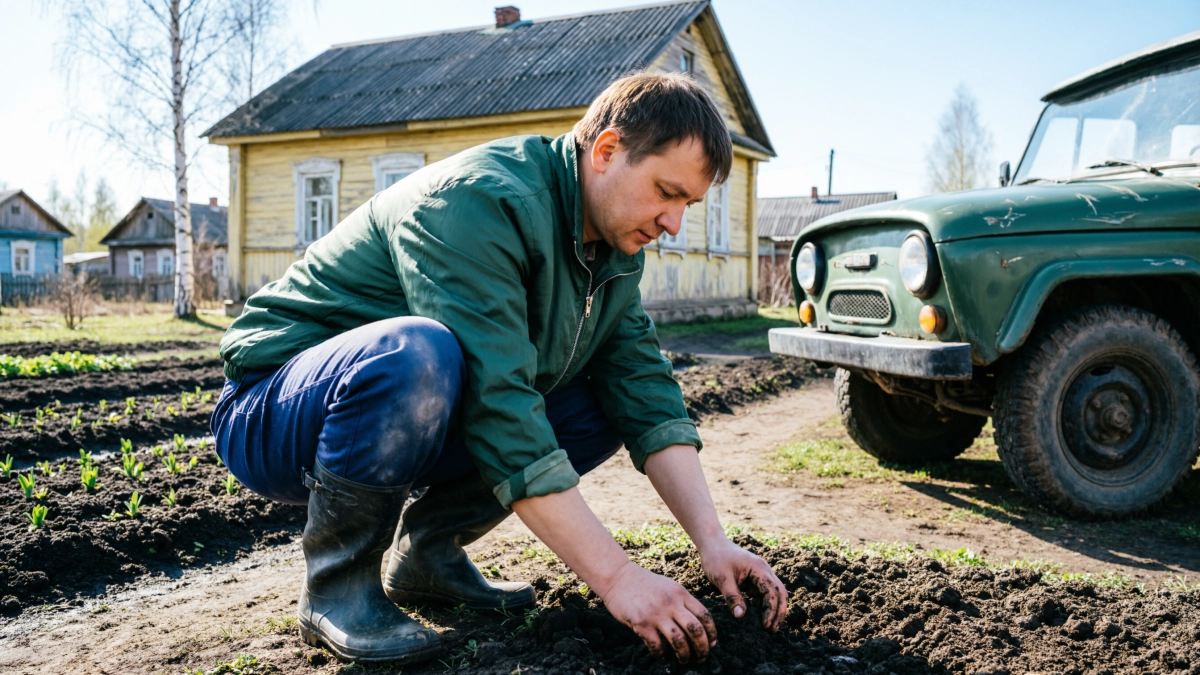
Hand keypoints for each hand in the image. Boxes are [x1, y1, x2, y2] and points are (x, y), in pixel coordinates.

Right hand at [600, 561, 717, 662]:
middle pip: (696, 630)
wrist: (618, 576)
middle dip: (702, 648)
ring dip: (684, 655)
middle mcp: (671, 603)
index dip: (712, 633)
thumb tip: (696, 624)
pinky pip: (656, 645)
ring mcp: (656, 613)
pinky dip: (660, 653)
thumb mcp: (669, 586)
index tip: (712, 643)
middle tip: (702, 657)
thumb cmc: (644, 583)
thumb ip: (682, 602)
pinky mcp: (641, 622)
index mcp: (681, 593)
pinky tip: (660, 654)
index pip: (704, 615)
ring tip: (684, 660)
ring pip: (679, 640)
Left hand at [700, 540, 788, 630]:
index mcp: (759, 568)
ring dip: (775, 609)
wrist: (712, 544)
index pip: (772, 592)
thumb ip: (732, 597)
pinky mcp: (755, 578)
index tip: (765, 625)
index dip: (771, 609)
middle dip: (779, 612)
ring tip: (770, 627)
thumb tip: (740, 616)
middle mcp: (764, 570)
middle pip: (780, 592)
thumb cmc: (716, 558)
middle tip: (773, 630)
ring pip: (776, 593)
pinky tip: (762, 617)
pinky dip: (767, 605)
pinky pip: (766, 593)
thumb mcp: (722, 578)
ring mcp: (761, 574)